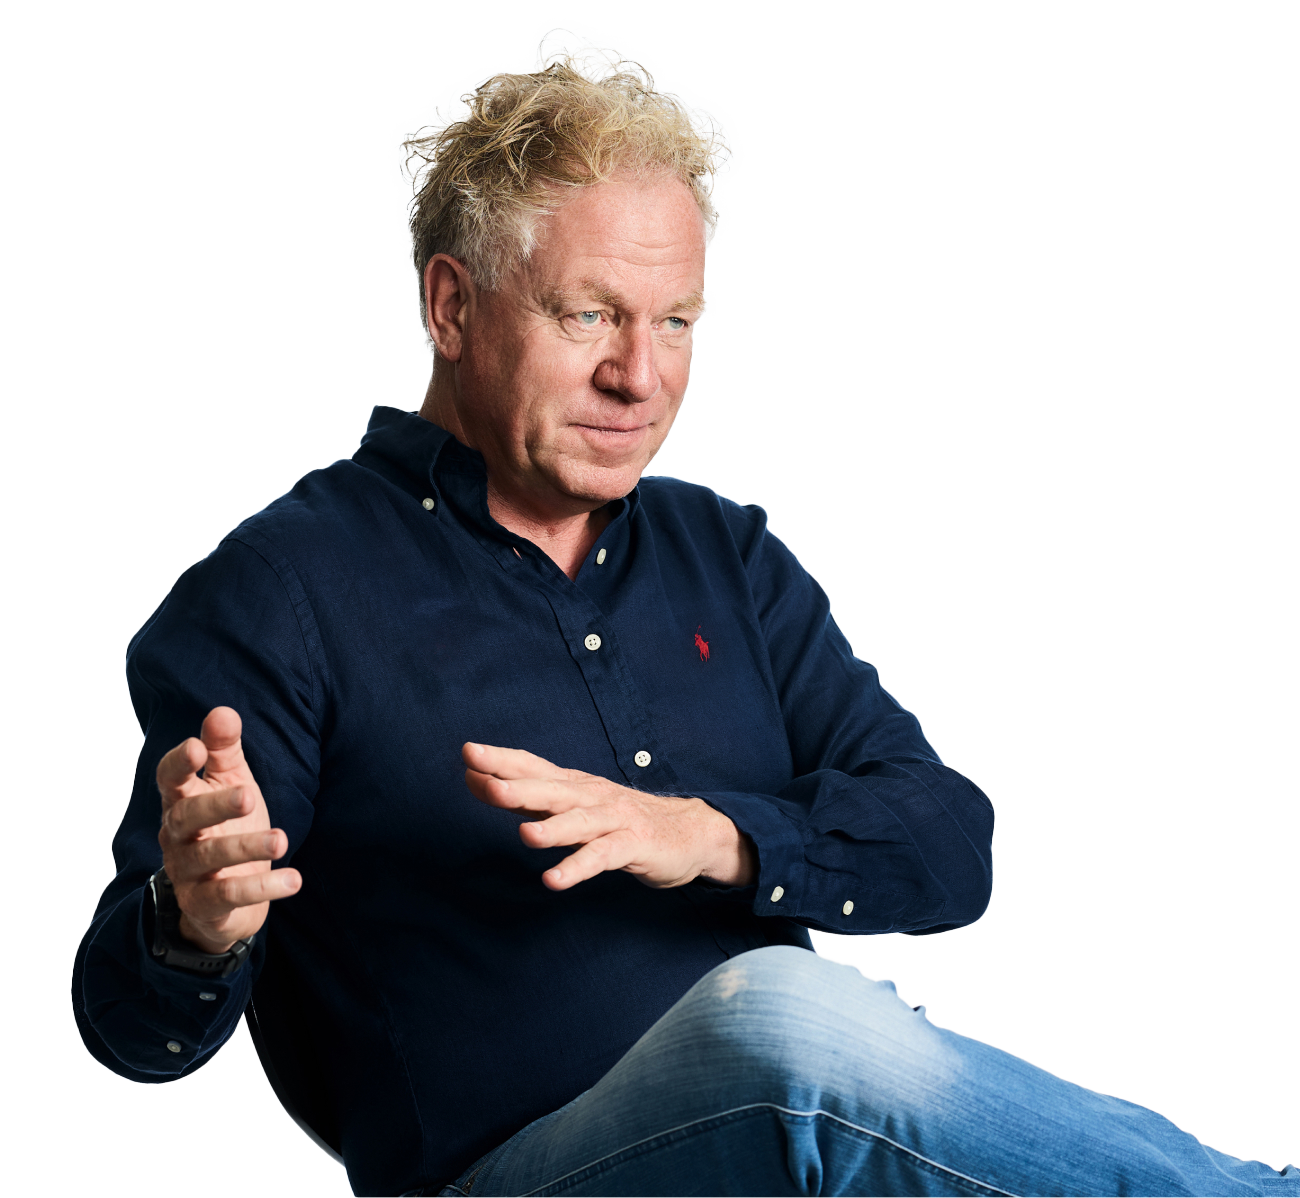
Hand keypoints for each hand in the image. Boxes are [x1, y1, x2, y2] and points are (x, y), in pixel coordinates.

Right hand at [156, 707, 300, 953]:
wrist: (223, 900)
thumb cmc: (227, 827)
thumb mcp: (231, 783)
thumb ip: (225, 750)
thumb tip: (222, 712)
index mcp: (182, 802)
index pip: (169, 780)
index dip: (178, 764)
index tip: (196, 747)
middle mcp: (177, 837)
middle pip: (188, 817)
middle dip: (216, 805)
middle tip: (248, 795)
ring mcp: (188, 872)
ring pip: (211, 857)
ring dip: (247, 847)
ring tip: (281, 840)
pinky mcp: (205, 904)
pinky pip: (229, 896)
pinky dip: (262, 888)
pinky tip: (294, 880)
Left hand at [463, 743, 756, 890]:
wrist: (688, 831)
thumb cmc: (619, 818)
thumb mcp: (572, 804)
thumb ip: (528, 798)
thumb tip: (479, 782)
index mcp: (573, 785)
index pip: (533, 766)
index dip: (502, 760)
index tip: (469, 752)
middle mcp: (590, 796)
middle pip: (552, 790)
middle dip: (520, 787)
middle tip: (490, 786)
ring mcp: (614, 820)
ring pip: (579, 822)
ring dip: (553, 828)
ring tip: (526, 835)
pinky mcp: (633, 845)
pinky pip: (602, 857)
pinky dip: (578, 867)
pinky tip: (555, 880)